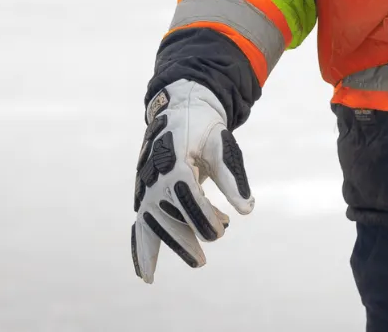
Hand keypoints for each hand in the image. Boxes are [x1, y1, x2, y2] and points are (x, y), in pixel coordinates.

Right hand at [131, 79, 254, 282]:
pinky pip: (140, 227)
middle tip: (207, 257)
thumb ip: (232, 178)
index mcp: (173, 162)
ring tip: (198, 261)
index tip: (224, 226)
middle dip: (188, 238)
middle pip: (169, 216)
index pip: (187, 198)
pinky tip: (147, 275)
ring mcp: (145, 188)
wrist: (179, 112)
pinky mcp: (144, 196)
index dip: (204, 216)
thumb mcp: (222, 146)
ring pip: (155, 225)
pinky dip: (141, 250)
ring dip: (174, 245)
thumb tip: (247, 210)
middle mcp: (154, 177)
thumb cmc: (204, 129)